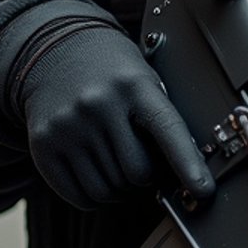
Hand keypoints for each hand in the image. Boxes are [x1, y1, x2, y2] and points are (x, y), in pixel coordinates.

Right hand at [0, 6, 214, 209]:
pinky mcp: (44, 146)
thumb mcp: (142, 79)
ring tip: (118, 165)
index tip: (204, 190)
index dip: (188, 164)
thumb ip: (160, 119)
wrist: (55, 50)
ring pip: (109, 190)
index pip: (167, 130)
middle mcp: (99, 104)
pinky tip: (98, 176)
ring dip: (121, 190)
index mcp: (133, 84)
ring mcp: (68, 126)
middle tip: (143, 163)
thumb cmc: (110, 71)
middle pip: (138, 172)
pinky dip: (96, 198)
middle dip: (147, 177)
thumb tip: (181, 174)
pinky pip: (80, 196)